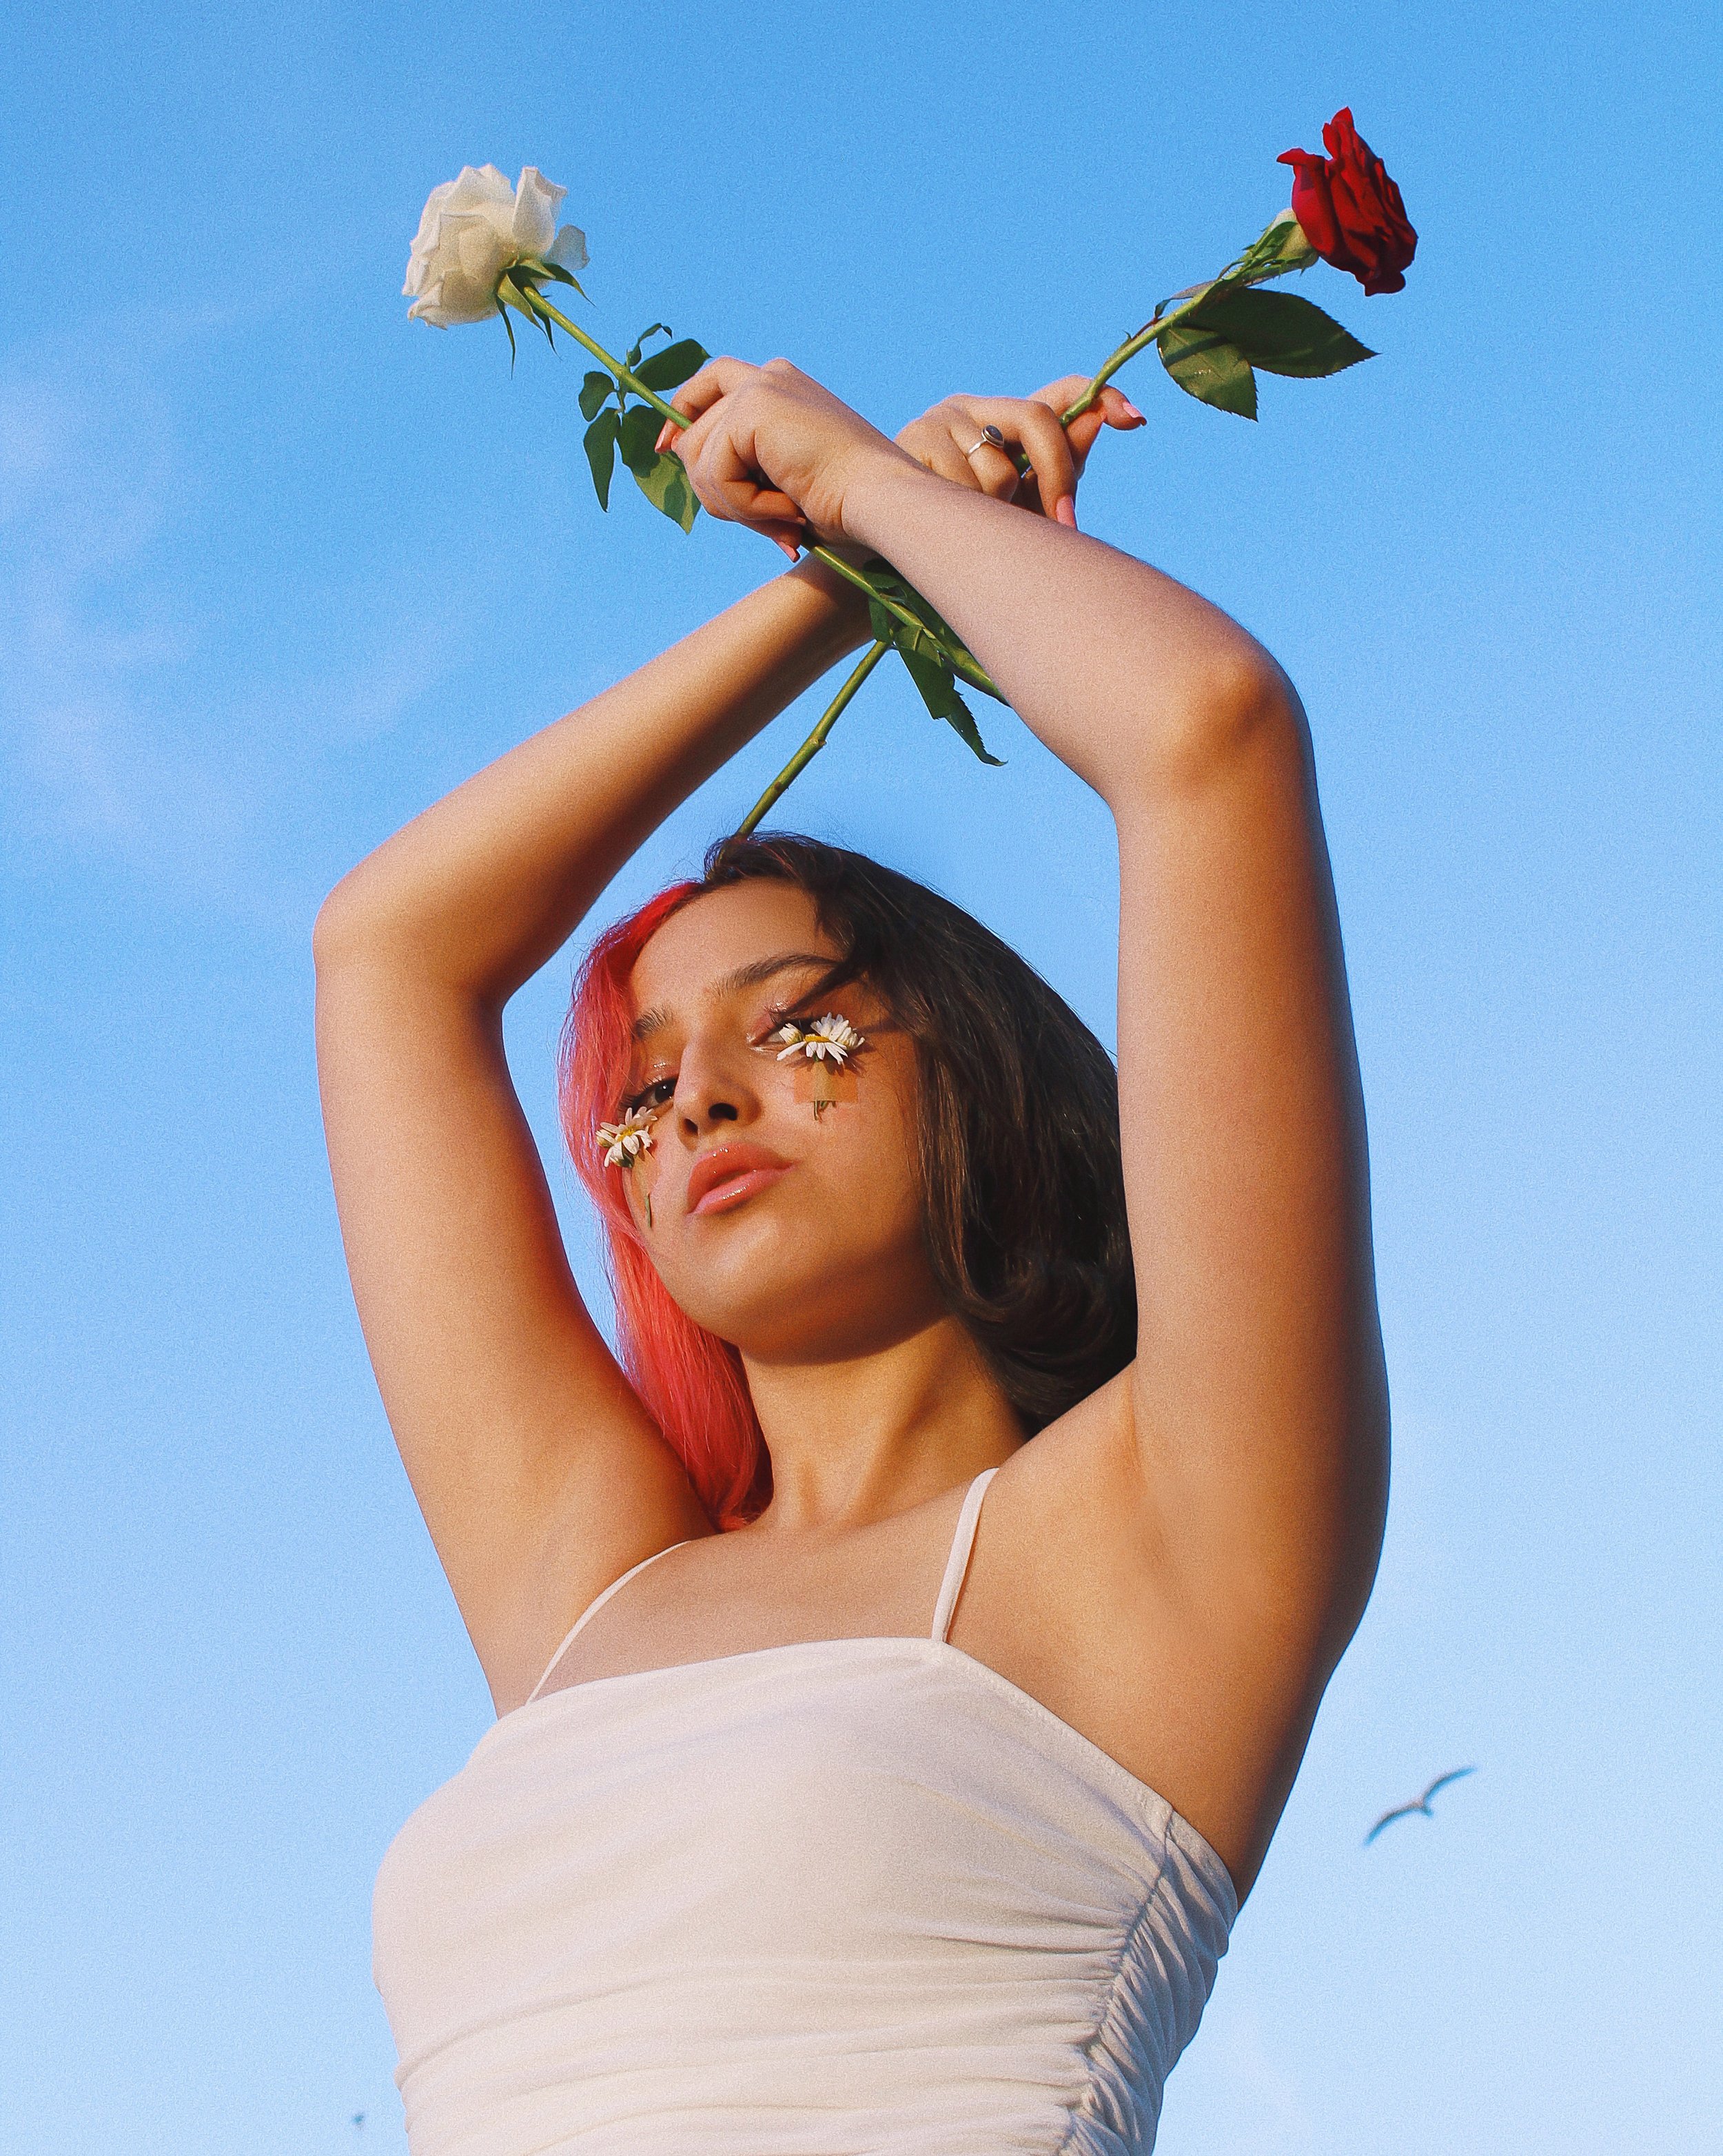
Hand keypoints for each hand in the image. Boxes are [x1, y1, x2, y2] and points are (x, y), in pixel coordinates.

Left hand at [656, 357, 909, 559]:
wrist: (882, 499)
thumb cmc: (845, 502)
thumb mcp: (780, 479)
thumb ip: (736, 462)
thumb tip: (674, 451)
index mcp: (780, 387)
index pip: (709, 386)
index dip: (681, 414)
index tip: (665, 449)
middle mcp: (768, 376)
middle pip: (695, 431)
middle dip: (717, 490)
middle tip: (772, 523)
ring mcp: (759, 388)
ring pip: (701, 459)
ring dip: (737, 506)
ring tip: (787, 516)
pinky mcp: (753, 410)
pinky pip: (715, 472)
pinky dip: (746, 506)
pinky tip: (788, 508)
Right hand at [894, 377, 1144, 528]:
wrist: (881, 551)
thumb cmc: (959, 533)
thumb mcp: (1020, 506)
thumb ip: (1061, 468)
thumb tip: (1110, 420)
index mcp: (1004, 419)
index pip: (1062, 395)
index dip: (1102, 397)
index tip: (1136, 419)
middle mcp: (973, 407)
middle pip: (1039, 420)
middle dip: (1059, 475)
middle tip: (1065, 523)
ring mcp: (940, 419)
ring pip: (1001, 467)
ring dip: (999, 511)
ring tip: (974, 529)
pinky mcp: (912, 441)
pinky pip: (963, 486)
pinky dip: (965, 515)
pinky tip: (944, 523)